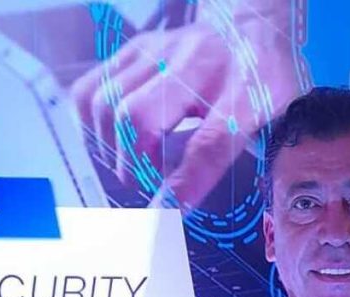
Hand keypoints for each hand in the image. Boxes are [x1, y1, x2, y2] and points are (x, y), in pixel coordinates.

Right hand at [72, 9, 303, 207]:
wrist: (248, 30)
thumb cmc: (256, 82)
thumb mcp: (260, 121)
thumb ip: (216, 160)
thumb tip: (171, 208)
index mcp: (242, 85)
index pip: (209, 142)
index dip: (184, 184)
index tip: (164, 214)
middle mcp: (195, 61)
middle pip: (137, 119)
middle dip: (134, 164)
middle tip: (147, 181)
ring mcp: (158, 51)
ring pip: (106, 106)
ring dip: (112, 147)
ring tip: (134, 161)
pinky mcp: (133, 49)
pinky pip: (89, 92)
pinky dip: (91, 125)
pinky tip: (112, 138)